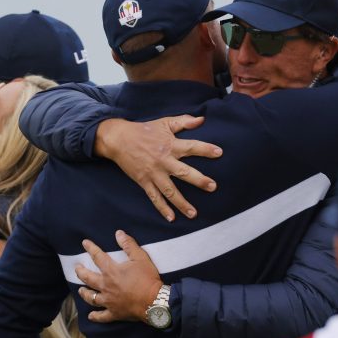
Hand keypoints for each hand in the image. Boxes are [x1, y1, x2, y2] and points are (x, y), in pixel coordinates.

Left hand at [76, 230, 161, 322]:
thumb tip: (118, 233)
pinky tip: (90, 316)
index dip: (91, 249)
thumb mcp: (140, 258)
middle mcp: (106, 286)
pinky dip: (95, 316)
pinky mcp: (114, 313)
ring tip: (80, 290)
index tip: (84, 243)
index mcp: (111, 271)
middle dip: (81, 272)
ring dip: (84, 293)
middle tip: (77, 268)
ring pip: (91, 298)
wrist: (154, 301)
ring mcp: (108, 301)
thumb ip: (129, 245)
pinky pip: (101, 316)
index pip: (97, 257)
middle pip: (88, 278)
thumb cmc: (147, 279)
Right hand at [94, 115, 221, 220]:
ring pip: (169, 191)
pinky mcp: (144, 181)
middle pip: (183, 172)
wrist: (118, 139)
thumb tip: (202, 119)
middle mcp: (163, 161)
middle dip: (198, 180)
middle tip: (212, 187)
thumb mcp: (164, 122)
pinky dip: (162, 208)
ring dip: (182, 203)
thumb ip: (183, 121)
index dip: (205, 149)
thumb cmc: (143, 130)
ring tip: (193, 213)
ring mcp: (153, 173)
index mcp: (170, 145)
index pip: (191, 147)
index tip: (219, 153)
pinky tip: (171, 218)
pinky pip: (154, 197)